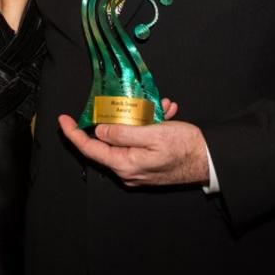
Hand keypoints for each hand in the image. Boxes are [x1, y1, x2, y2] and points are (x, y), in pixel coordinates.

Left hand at [58, 106, 208, 187]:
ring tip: (157, 107)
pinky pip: (140, 143)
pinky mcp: (148, 166)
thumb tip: (99, 130)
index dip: (73, 134)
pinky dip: (149, 127)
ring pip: (126, 139)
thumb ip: (122, 132)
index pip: (89, 149)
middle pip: (106, 143)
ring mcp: (138, 170)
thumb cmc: (185, 147)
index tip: (63, 119)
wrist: (211, 161)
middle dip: (114, 119)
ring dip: (138, 120)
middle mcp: (128, 171)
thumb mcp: (151, 133)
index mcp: (125, 164)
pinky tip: (164, 113)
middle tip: (123, 103)